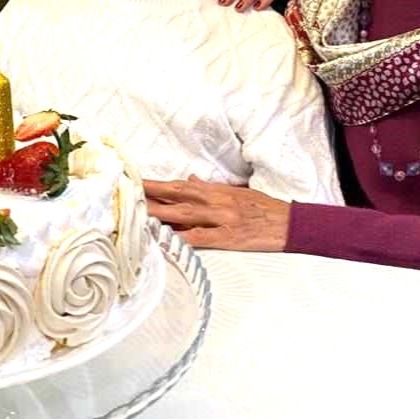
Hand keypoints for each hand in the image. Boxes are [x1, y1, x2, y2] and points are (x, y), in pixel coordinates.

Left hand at [144, 175, 290, 250]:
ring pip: (185, 215)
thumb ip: (211, 187)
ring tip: (139, 213)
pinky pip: (202, 238)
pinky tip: (167, 239)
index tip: (138, 181)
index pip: (182, 185)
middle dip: (153, 194)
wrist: (290, 223)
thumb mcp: (237, 192)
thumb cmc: (263, 208)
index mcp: (218, 190)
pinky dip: (183, 238)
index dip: (159, 184)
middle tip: (129, 192)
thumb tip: (190, 178)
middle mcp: (217, 202)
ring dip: (161, 214)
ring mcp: (222, 219)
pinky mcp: (229, 238)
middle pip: (178, 196)